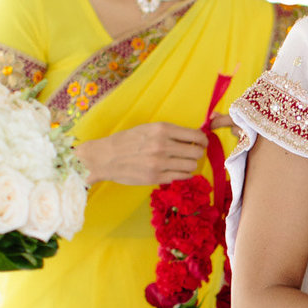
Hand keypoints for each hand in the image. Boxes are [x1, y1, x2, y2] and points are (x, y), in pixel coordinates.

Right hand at [76, 122, 207, 187]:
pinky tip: (175, 171)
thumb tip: (193, 137)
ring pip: (192, 166)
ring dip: (190, 165)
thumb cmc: (127, 141)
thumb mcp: (148, 129)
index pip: (196, 136)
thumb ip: (169, 132)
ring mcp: (160, 163)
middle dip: (197, 153)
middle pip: (197, 152)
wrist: (105, 157)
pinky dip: (182, 174)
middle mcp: (163, 146)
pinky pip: (182, 177)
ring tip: (181, 163)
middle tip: (191, 154)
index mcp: (162, 130)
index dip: (203, 140)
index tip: (202, 143)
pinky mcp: (156, 178)